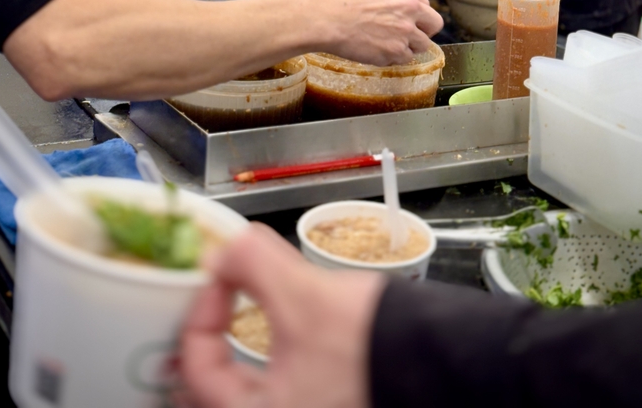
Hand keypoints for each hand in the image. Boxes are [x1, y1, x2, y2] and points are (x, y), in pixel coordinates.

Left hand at [179, 224, 385, 407]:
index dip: (201, 311)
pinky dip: (267, 348)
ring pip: (246, 379)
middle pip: (216, 378)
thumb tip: (222, 249)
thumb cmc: (378, 348)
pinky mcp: (323, 402)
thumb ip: (251, 262)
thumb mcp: (303, 294)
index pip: (196, 366)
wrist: (445, 361)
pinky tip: (280, 317)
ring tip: (243, 296)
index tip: (221, 275)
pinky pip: (276, 381)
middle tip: (219, 286)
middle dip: (213, 326)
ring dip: (238, 337)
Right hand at [324, 0, 442, 64]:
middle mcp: (410, 6)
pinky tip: (378, 50)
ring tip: (388, 44)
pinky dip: (395, 57)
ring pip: (423, 44)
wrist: (327, 19)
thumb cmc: (342, 3)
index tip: (404, 20)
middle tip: (409, 34)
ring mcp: (406, 30)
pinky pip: (406, 58)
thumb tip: (403, 11)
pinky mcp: (397, 50)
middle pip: (434, 23)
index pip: (424, 4)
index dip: (415, 14)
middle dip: (424, 30)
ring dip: (409, 46)